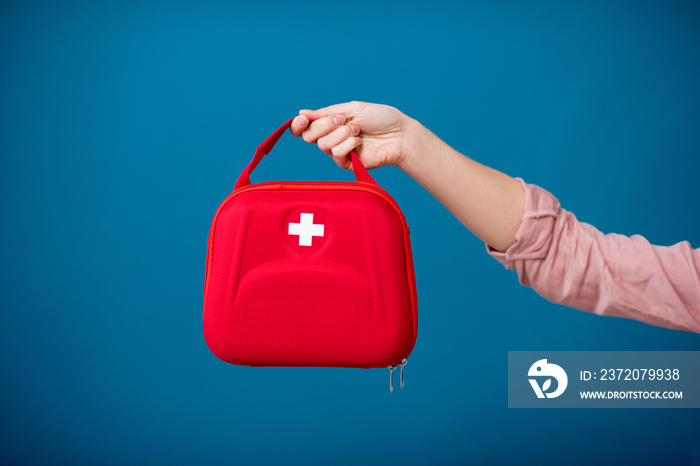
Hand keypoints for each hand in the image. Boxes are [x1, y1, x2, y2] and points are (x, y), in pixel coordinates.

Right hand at [290, 101, 409, 169]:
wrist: (399, 134)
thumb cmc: (379, 118)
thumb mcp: (352, 109)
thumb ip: (326, 113)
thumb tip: (301, 113)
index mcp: (330, 123)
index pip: (304, 128)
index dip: (298, 125)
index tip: (302, 119)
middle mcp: (331, 137)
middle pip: (310, 136)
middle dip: (324, 125)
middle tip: (342, 120)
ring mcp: (338, 151)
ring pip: (323, 145)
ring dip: (342, 134)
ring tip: (358, 131)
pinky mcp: (347, 163)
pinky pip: (336, 154)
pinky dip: (348, 144)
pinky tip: (360, 141)